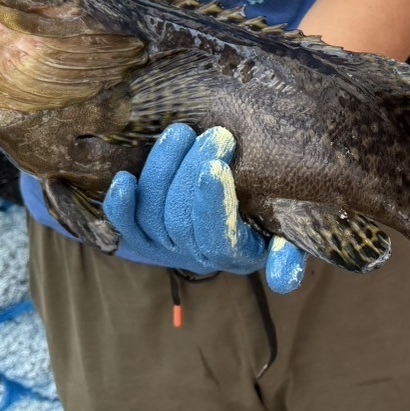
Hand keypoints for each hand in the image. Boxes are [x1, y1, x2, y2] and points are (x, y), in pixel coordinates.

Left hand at [103, 123, 307, 291]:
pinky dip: (121, 204)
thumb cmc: (271, 208)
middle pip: (182, 221)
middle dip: (192, 173)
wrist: (240, 195)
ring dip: (164, 170)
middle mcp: (199, 257)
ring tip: (182, 132)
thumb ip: (288, 247)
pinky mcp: (143, 234)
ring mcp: (167, 246)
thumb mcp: (289, 227)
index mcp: (238, 256)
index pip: (219, 240)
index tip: (216, 167)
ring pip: (153, 214)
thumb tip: (283, 277)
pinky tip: (124, 178)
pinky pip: (125, 224)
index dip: (212, 206)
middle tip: (214, 135)